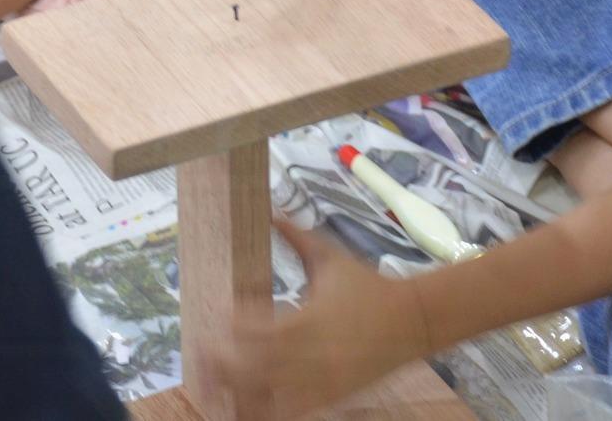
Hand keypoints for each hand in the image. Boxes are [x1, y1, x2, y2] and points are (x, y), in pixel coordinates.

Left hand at [216, 222, 428, 417]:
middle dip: (221, 365)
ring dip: (238, 394)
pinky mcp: (329, 398)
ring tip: (215, 387)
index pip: (252, 330)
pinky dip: (267, 409)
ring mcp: (318, 382)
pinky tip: (249, 403)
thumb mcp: (330, 257)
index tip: (216, 316)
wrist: (412, 320)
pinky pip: (289, 413)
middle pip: (250, 371)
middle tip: (200, 357)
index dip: (229, 327)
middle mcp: (308, 356)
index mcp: (305, 319)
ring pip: (265, 400)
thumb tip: (270, 210)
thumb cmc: (367, 285)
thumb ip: (296, 237)